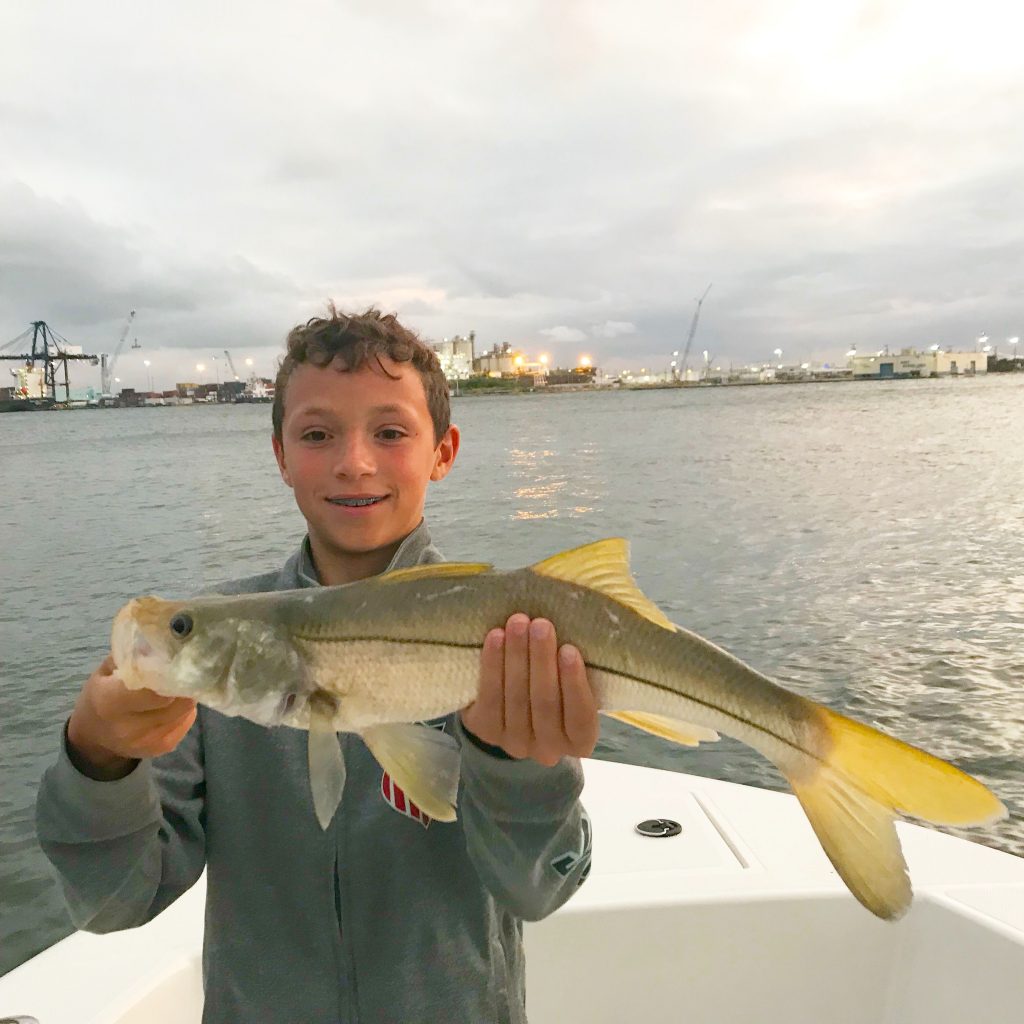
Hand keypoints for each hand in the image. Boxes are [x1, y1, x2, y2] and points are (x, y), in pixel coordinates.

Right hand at [66, 654, 196, 779]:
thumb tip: (165, 638)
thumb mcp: (106, 672)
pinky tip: (174, 701)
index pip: (154, 685)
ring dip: (187, 693)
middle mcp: (131, 727)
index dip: (172, 671)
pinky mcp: (162, 748)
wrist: (93, 740)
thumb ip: (133, 656)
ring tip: (180, 682)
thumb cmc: (99, 697)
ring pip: (186, 710)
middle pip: (177, 699)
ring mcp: (149, 741)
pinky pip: (187, 721)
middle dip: (185, 681)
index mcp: (112, 702)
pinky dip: (185, 708)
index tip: (181, 657)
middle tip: (188, 666)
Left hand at [461, 614, 599, 766]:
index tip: (569, 649)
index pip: (581, 718)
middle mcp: (549, 749)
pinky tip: (496, 638)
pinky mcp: (485, 731)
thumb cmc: (556, 685)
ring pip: (516, 698)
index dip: (575, 684)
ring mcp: (515, 743)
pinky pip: (489, 697)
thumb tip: (572, 629)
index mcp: (579, 741)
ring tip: (518, 623)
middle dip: (542, 660)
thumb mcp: (571, 682)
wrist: (513, 705)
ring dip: (516, 656)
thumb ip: (573, 669)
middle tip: (541, 625)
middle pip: (545, 704)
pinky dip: (492, 664)